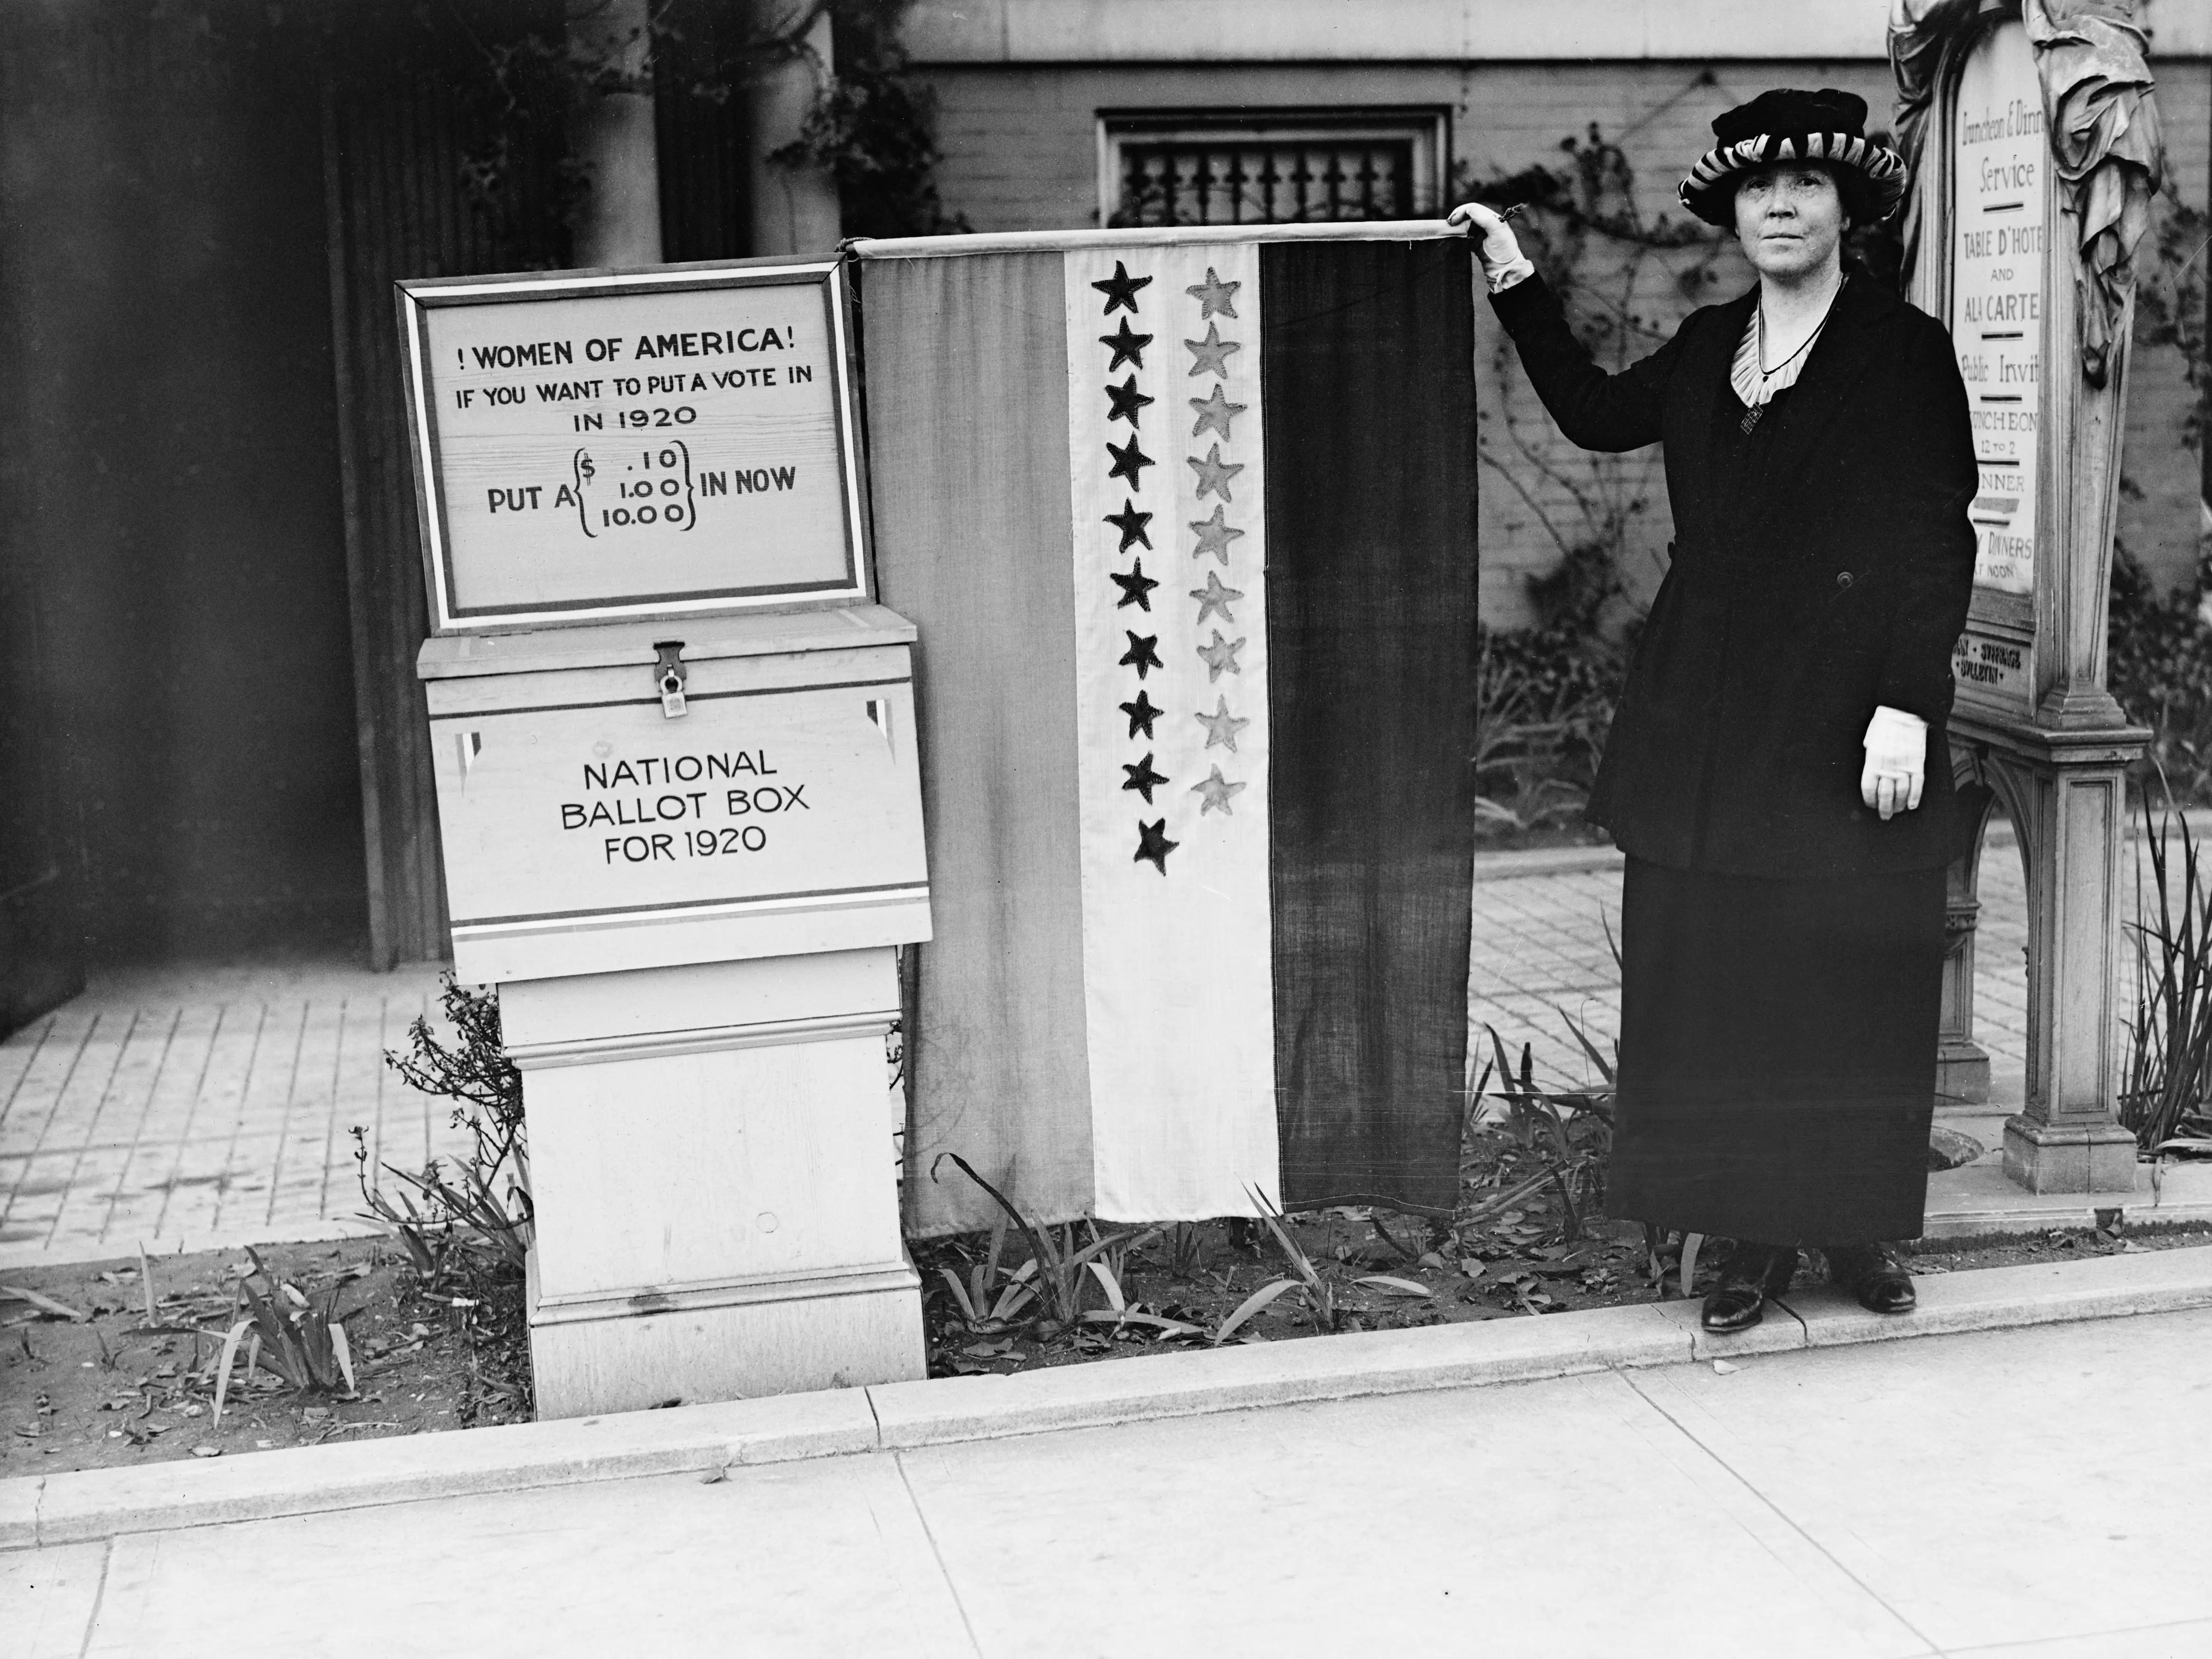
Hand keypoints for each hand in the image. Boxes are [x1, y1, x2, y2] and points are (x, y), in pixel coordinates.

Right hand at [1445, 201, 1524, 272]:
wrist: (1505, 269)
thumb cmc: (1504, 250)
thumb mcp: (1497, 232)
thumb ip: (1485, 220)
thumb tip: (1469, 209)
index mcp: (1491, 218)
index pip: (1473, 208)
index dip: (1461, 212)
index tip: (1453, 221)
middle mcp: (1485, 223)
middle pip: (1467, 215)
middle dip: (1456, 218)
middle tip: (1448, 226)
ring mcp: (1479, 233)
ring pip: (1464, 225)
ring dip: (1456, 227)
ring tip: (1449, 231)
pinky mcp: (1475, 243)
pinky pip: (1463, 236)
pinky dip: (1458, 236)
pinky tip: (1453, 238)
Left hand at [1860, 705, 1926, 821]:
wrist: (1904, 712)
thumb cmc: (1884, 724)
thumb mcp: (1870, 740)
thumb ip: (1870, 757)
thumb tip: (1872, 770)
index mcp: (1873, 761)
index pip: (1869, 788)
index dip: (1870, 800)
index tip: (1871, 806)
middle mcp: (1887, 766)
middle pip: (1885, 795)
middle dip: (1884, 808)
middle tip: (1884, 816)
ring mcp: (1903, 766)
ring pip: (1901, 793)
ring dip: (1898, 805)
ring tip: (1897, 811)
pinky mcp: (1917, 763)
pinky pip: (1917, 785)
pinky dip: (1915, 797)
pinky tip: (1911, 805)